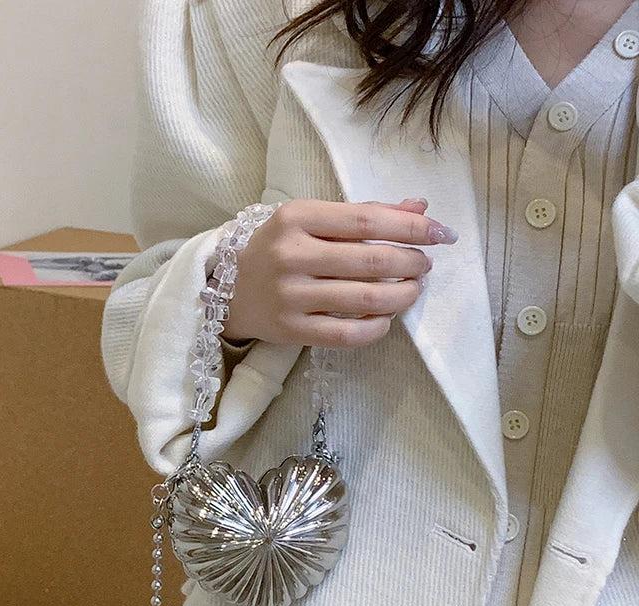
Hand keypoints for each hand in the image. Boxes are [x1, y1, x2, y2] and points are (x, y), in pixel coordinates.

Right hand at [221, 197, 457, 347]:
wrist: (228, 290)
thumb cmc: (278, 249)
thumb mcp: (312, 221)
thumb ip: (364, 213)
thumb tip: (420, 206)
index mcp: (297, 217)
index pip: (368, 220)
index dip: (413, 226)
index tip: (442, 233)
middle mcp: (291, 255)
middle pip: (372, 261)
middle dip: (412, 263)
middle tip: (424, 265)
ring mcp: (290, 296)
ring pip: (366, 300)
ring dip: (403, 295)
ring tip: (412, 289)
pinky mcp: (291, 330)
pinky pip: (348, 335)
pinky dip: (377, 328)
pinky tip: (386, 318)